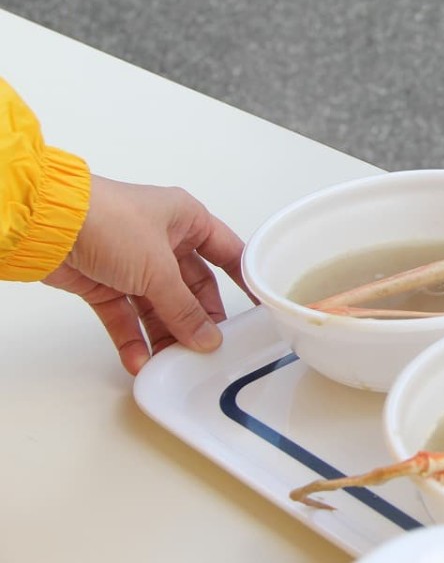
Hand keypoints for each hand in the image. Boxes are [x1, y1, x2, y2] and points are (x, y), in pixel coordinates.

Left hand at [41, 176, 248, 374]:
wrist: (48, 225)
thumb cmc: (110, 222)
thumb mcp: (159, 268)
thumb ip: (185, 308)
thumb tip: (207, 338)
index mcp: (186, 219)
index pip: (226, 253)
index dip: (243, 280)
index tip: (257, 309)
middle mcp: (163, 239)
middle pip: (191, 287)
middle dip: (197, 319)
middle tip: (209, 347)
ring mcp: (132, 263)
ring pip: (158, 306)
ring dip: (165, 334)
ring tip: (174, 362)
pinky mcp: (104, 283)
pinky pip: (126, 316)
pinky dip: (133, 338)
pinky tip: (141, 360)